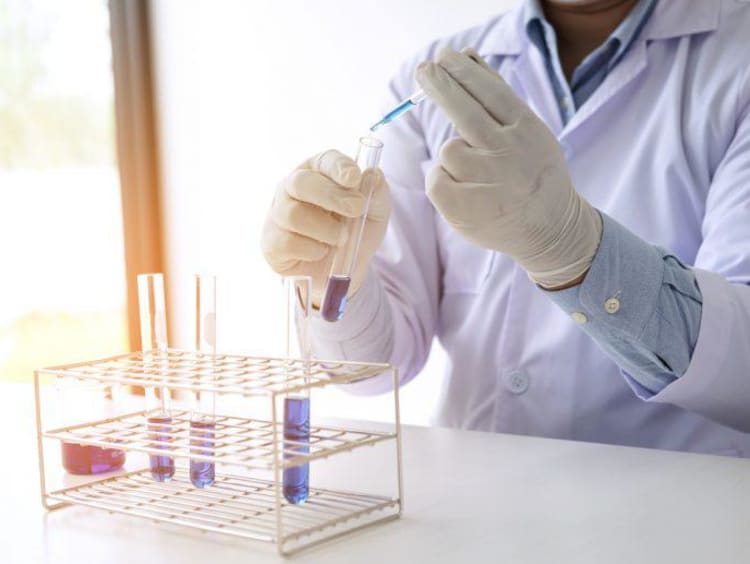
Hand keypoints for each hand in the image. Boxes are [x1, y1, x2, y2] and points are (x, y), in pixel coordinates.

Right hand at [261, 150, 389, 305]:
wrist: (342, 271)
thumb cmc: (355, 232)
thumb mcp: (376, 213)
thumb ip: (377, 193)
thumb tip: (372, 174)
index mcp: (319, 172)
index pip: (324, 161)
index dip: (338, 167)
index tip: (354, 177)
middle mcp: (292, 188)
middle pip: (301, 183)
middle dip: (331, 195)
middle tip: (356, 209)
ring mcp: (278, 214)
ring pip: (294, 215)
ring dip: (326, 229)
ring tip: (341, 239)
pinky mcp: (272, 242)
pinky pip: (288, 243)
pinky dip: (312, 250)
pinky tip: (321, 251)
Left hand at [416, 48, 601, 288]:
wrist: (550, 229)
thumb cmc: (532, 171)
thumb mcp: (527, 130)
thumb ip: (496, 94)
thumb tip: (466, 54)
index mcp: (526, 130)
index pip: (489, 92)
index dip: (463, 71)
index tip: (444, 55)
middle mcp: (509, 153)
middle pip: (464, 112)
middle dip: (441, 86)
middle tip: (424, 69)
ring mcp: (488, 182)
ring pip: (449, 150)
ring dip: (454, 155)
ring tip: (476, 171)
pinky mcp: (466, 208)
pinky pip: (436, 179)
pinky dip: (442, 180)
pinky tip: (464, 189)